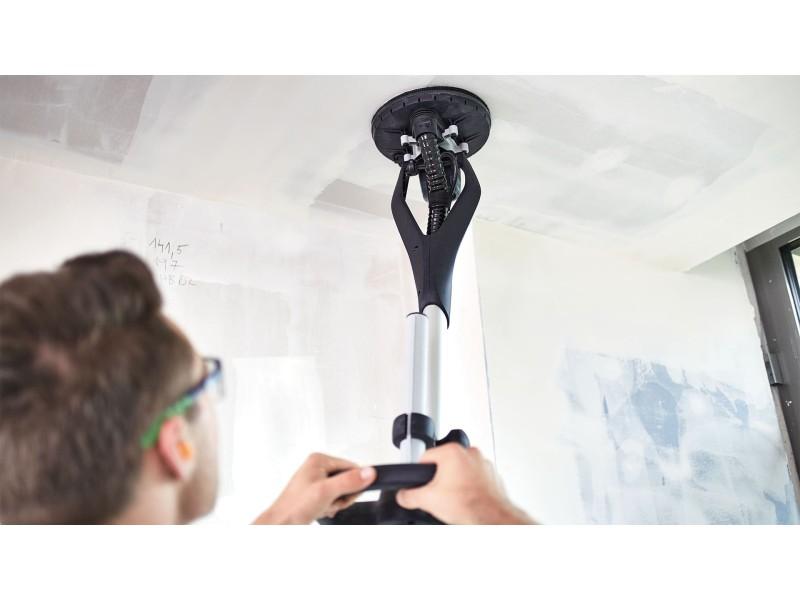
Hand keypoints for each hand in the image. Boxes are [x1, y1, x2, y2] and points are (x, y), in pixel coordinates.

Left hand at [253, 453, 375, 523]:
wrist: (280, 526)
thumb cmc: (294, 507)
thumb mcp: (326, 492)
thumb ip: (349, 481)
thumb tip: (369, 472)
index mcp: (319, 460)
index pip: (352, 467)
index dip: (354, 484)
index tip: (346, 495)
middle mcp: (317, 468)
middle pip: (347, 480)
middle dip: (342, 496)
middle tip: (330, 502)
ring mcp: (316, 481)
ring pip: (341, 491)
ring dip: (336, 503)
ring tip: (323, 507)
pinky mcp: (315, 493)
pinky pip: (333, 498)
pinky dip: (330, 507)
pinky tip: (321, 510)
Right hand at [396, 444, 534, 524]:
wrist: (493, 519)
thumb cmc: (469, 505)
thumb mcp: (428, 500)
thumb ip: (409, 496)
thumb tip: (402, 495)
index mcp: (453, 451)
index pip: (425, 457)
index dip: (420, 473)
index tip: (422, 484)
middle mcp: (470, 453)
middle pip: (444, 464)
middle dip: (439, 480)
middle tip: (439, 495)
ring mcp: (483, 463)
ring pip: (460, 471)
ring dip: (455, 483)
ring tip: (454, 499)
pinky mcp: (492, 475)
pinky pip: (474, 478)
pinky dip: (470, 487)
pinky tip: (466, 500)